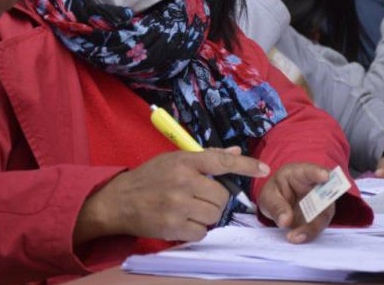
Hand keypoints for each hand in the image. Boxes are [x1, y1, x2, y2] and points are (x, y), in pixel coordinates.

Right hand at [74, 147, 269, 244]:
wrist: (118, 201)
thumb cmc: (149, 178)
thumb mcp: (173, 160)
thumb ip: (205, 158)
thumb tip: (234, 151)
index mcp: (184, 161)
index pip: (221, 161)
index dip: (245, 165)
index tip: (264, 169)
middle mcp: (183, 181)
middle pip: (221, 196)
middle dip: (215, 200)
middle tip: (198, 198)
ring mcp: (178, 205)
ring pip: (214, 215)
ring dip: (207, 216)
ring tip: (188, 210)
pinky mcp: (173, 226)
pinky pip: (202, 232)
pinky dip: (196, 230)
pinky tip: (181, 221)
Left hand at [257, 163, 332, 243]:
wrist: (279, 201)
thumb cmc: (276, 191)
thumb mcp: (268, 196)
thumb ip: (276, 206)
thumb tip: (285, 221)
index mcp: (300, 174)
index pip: (310, 171)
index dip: (318, 173)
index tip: (325, 176)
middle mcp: (316, 187)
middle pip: (325, 196)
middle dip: (319, 211)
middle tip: (306, 227)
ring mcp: (321, 203)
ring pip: (323, 215)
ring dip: (312, 228)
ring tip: (295, 237)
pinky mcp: (319, 218)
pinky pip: (318, 227)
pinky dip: (309, 234)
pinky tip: (298, 239)